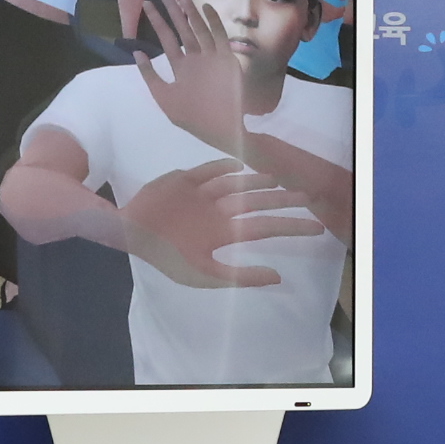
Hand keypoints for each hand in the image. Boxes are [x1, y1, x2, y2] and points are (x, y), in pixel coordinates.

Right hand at [117, 157, 314, 287]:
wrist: (128, 234)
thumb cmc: (165, 257)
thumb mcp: (204, 275)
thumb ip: (240, 276)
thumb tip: (277, 277)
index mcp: (223, 232)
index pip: (264, 226)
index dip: (290, 226)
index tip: (316, 227)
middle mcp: (218, 211)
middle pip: (256, 202)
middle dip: (281, 200)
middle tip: (307, 196)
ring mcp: (202, 194)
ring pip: (236, 184)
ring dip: (257, 181)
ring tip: (277, 180)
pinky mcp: (184, 180)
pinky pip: (207, 171)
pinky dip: (221, 167)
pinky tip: (238, 166)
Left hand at [138, 0, 249, 155]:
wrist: (222, 130)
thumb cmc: (194, 118)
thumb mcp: (164, 98)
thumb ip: (150, 76)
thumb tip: (136, 52)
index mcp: (181, 67)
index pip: (167, 38)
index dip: (157, 21)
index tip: (147, 4)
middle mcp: (196, 59)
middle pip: (183, 29)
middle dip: (173, 12)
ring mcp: (212, 57)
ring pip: (200, 29)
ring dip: (191, 14)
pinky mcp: (227, 59)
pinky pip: (220, 37)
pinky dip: (214, 22)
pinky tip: (206, 8)